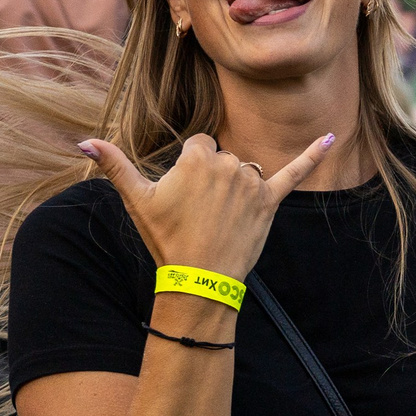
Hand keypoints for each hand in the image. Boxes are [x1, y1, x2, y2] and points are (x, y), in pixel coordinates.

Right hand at [80, 131, 335, 286]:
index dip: (190, 171)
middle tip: (199, 215)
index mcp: (198, 157)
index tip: (185, 197)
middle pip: (221, 158)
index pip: (199, 146)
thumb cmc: (166, 239)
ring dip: (236, 188)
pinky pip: (294, 173)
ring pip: (244, 171)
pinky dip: (314, 154)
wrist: (199, 279)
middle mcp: (229, 164)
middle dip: (211, 181)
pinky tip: (333, 137)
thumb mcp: (137, 201)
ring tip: (221, 220)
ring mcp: (252, 183)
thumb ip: (114, 165)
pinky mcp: (270, 202)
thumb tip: (83, 143)